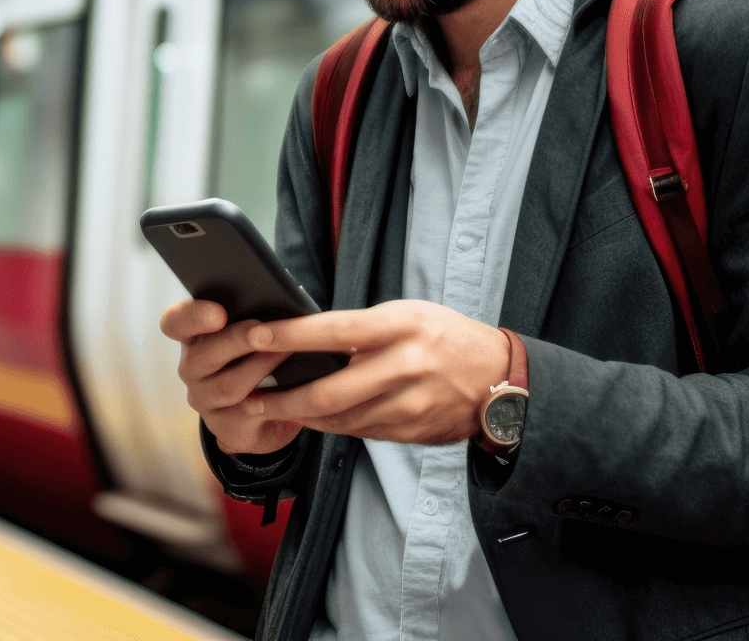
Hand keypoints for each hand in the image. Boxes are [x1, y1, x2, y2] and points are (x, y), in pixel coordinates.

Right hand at [160, 299, 300, 455]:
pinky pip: (249, 413)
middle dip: (236, 340)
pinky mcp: (225, 426)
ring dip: (258, 368)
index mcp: (194, 337)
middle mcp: (193, 368)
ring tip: (285, 352)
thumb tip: (279, 303)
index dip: (192, 316)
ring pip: (227, 386)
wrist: (266, 413)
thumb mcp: (252, 332)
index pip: (176, 322)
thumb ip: (253, 315)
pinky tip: (293, 387)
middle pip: (201, 355)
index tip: (218, 313)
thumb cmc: (259, 358)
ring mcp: (205, 400)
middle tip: (263, 331)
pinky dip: (273, 398)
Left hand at [241, 300, 511, 443]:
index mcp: (402, 327)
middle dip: (283, 397)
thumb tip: (309, 337)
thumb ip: (364, 328)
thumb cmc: (446, 337)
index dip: (292, 336)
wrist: (498, 379)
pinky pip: (358, 433)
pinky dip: (330, 426)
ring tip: (269, 408)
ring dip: (300, 416)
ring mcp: (408, 406)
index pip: (336, 330)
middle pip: (330, 390)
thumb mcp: (409, 315)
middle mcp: (404, 367)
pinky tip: (310, 419)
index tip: (256, 336)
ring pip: (339, 419)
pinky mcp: (409, 432)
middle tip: (250, 395)